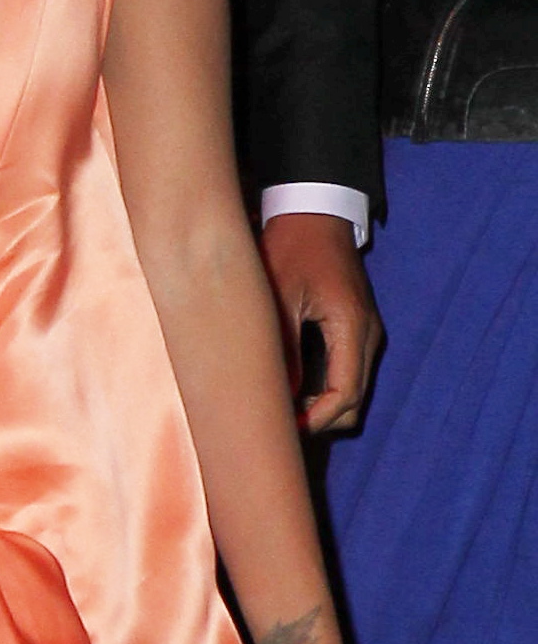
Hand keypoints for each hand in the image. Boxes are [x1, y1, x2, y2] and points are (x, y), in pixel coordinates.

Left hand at [260, 209, 380, 437]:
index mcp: (352, 326)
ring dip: (323, 406)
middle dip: (320, 419)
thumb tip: (275, 397)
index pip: (345, 394)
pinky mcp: (357, 329)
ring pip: (352, 391)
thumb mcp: (279, 296)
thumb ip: (282, 348)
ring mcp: (367, 332)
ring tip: (281, 407)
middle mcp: (369, 334)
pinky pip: (347, 373)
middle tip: (278, 423)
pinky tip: (293, 387)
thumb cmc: (293, 248)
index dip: (317, 419)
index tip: (285, 430)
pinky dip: (325, 390)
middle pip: (354, 402)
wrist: (314, 213)